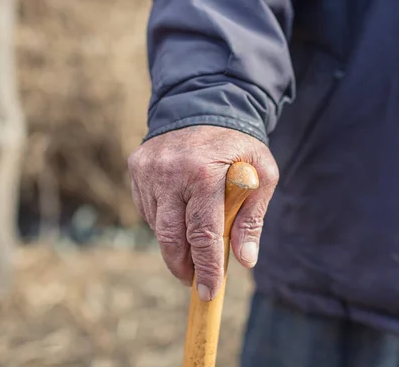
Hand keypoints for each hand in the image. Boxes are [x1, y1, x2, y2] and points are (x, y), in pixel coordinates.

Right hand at [128, 126, 278, 300]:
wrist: (205, 105)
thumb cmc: (239, 145)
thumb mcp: (262, 174)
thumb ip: (252, 217)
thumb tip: (244, 260)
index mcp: (204, 172)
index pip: (202, 232)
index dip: (206, 267)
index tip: (207, 292)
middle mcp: (170, 171)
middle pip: (171, 236)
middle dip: (182, 265)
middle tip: (194, 279)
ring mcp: (148, 169)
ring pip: (157, 225)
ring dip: (174, 241)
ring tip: (192, 241)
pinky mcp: (136, 167)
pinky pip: (147, 208)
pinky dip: (163, 220)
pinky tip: (178, 212)